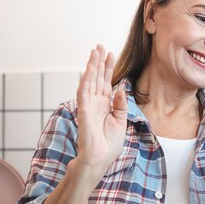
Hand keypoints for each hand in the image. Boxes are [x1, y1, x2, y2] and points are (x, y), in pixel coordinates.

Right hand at [74, 45, 127, 179]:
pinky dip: (86, 80)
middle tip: (100, 46)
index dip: (108, 68)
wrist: (100, 158)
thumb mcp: (120, 121)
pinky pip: (83, 93)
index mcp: (104, 104)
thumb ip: (120, 104)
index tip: (110, 53)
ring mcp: (88, 105)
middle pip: (97, 77)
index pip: (106, 82)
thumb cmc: (109, 143)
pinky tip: (89, 69)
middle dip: (99, 62)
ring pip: (89, 81)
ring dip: (92, 66)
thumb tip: (120, 88)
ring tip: (95, 52)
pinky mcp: (83, 111)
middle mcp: (95, 102)